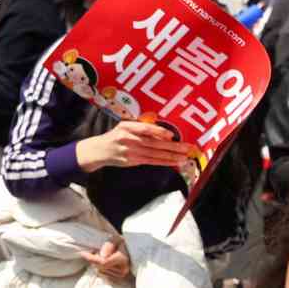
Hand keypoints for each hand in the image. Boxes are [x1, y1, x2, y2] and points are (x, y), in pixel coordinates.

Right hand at [76, 121, 193, 171]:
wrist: (100, 150)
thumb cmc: (116, 136)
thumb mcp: (125, 126)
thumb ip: (141, 128)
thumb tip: (163, 133)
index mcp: (127, 126)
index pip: (145, 129)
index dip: (159, 132)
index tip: (172, 135)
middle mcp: (128, 138)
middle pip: (154, 143)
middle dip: (173, 146)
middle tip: (187, 147)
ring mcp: (130, 151)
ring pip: (155, 154)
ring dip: (172, 156)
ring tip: (185, 157)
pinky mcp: (132, 161)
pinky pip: (152, 161)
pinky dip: (164, 162)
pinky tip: (174, 162)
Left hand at [80, 241, 131, 279]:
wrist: (130, 251)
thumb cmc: (122, 243)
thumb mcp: (116, 239)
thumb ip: (109, 245)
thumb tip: (102, 255)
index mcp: (122, 259)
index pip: (103, 262)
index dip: (92, 258)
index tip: (83, 253)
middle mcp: (122, 269)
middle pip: (100, 267)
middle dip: (94, 259)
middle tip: (95, 251)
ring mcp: (120, 275)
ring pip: (100, 271)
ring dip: (97, 263)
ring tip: (102, 256)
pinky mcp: (117, 278)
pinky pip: (103, 274)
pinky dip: (100, 267)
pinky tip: (103, 262)